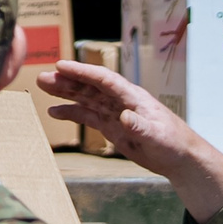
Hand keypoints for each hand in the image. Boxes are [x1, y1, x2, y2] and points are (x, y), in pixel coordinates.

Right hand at [37, 63, 210, 170]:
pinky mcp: (111, 126)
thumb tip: (125, 117)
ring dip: (65, 92)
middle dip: (67, 80)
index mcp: (133, 97)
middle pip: (90, 86)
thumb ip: (141, 126)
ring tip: (44, 86)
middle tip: (44, 76)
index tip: (62, 66)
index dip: (83, 72)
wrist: (179, 157)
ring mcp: (115, 113)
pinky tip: (55, 112)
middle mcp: (121, 101)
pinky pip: (87, 116)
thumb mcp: (158, 136)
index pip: (104, 80)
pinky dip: (71, 113)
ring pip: (86, 98)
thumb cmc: (173, 143)